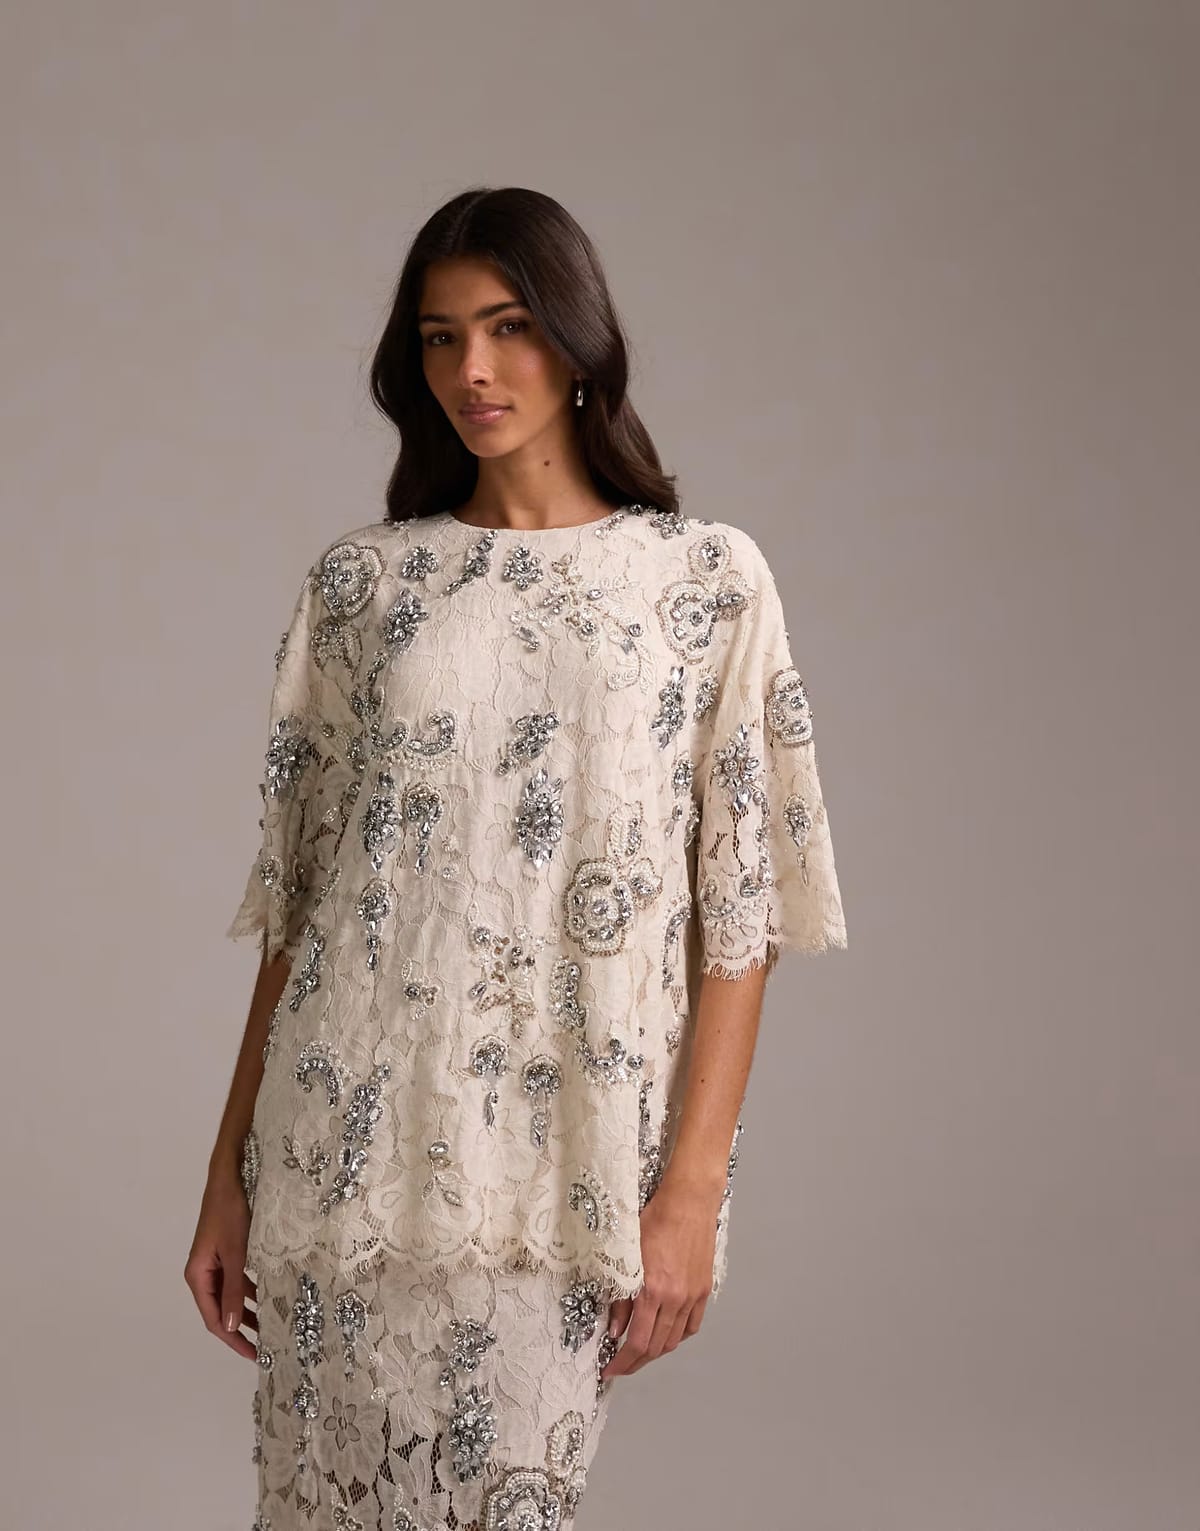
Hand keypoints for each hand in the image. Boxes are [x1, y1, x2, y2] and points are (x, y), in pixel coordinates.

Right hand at [184, 1166, 257, 1360]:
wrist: (231, 1174)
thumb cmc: (232, 1212)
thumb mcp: (237, 1253)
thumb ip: (233, 1290)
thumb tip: (229, 1328)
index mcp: (198, 1274)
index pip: (212, 1319)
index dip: (232, 1339)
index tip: (254, 1355)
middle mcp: (203, 1271)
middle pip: (220, 1309)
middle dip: (241, 1328)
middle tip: (267, 1345)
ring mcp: (215, 1260)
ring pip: (230, 1294)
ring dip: (248, 1310)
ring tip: (272, 1325)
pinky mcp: (227, 1250)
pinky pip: (237, 1278)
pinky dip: (251, 1290)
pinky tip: (268, 1295)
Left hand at [601, 1176, 721, 1379]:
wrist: (688, 1202)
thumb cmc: (655, 1219)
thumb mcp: (626, 1255)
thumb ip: (620, 1297)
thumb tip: (615, 1329)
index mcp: (654, 1290)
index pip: (637, 1342)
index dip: (622, 1362)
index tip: (610, 1369)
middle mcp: (676, 1298)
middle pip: (656, 1347)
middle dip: (636, 1362)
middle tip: (621, 1366)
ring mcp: (692, 1296)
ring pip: (674, 1340)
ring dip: (655, 1352)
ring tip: (640, 1352)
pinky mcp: (704, 1290)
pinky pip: (692, 1325)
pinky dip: (677, 1336)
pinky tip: (666, 1334)